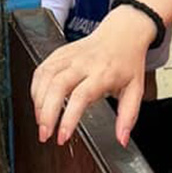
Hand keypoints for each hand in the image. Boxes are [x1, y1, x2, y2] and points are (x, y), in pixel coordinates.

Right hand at [31, 5, 152, 144]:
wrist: (123, 32)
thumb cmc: (128, 62)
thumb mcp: (136, 90)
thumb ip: (128, 117)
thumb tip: (122, 140)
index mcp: (103, 73)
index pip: (80, 97)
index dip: (68, 119)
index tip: (62, 137)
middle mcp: (84, 63)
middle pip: (57, 87)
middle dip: (46, 114)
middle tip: (44, 134)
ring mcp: (69, 56)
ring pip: (45, 77)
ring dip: (38, 102)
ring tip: (41, 122)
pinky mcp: (59, 52)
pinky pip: (41, 70)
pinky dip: (35, 88)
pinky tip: (38, 103)